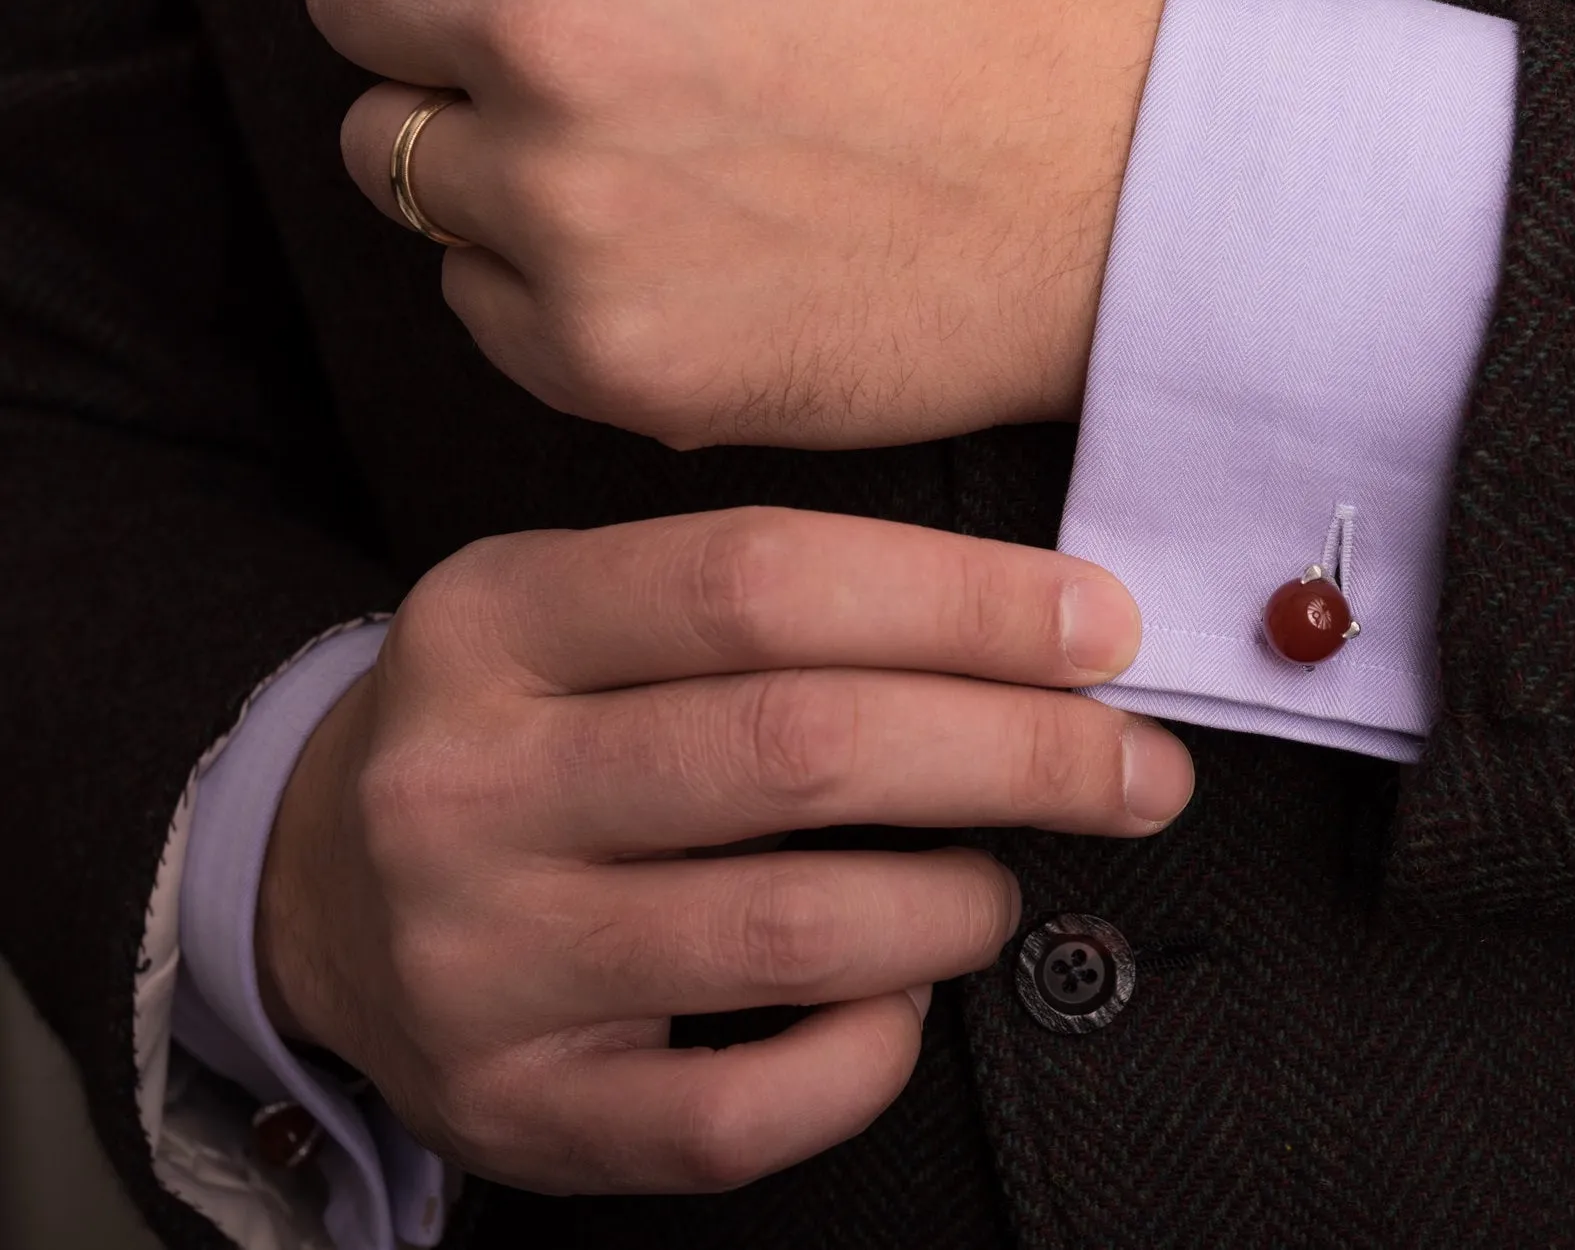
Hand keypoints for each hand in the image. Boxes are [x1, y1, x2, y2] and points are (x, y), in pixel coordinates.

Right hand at [257, 506, 1192, 1192]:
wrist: (318, 891)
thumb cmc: (530, 730)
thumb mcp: (591, 612)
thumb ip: (779, 606)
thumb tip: (1050, 632)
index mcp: (496, 620)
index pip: (761, 579)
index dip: (963, 599)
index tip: (1106, 625)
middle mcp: (468, 785)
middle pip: (800, 748)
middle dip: (1020, 752)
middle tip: (1140, 766)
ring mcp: (480, 960)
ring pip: (791, 931)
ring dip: (957, 903)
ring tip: (997, 882)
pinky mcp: (515, 1108)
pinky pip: (740, 1112)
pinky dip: (867, 1058)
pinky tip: (901, 1001)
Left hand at [295, 0, 1178, 450]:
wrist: (1129, 190)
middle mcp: (546, 24)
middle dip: (449, 0)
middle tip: (618, 29)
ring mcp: (570, 206)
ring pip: (389, 158)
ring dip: (487, 142)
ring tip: (657, 143)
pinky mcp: (606, 353)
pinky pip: (469, 298)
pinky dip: (545, 274)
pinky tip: (683, 241)